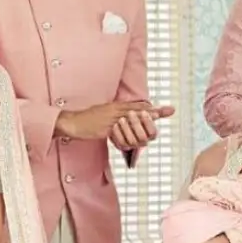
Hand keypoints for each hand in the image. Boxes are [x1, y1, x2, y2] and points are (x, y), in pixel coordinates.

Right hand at [58, 101, 172, 141]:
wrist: (74, 123)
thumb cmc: (88, 121)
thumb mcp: (104, 115)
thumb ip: (117, 116)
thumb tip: (127, 120)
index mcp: (116, 107)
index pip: (137, 106)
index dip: (151, 108)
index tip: (166, 109)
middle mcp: (116, 110)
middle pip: (138, 110)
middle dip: (154, 112)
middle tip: (168, 110)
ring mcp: (112, 118)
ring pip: (132, 118)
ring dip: (145, 121)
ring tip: (157, 118)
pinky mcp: (106, 127)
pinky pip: (121, 131)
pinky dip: (130, 134)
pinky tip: (138, 136)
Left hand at [109, 105, 174, 152]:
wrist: (111, 117)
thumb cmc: (130, 113)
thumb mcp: (142, 110)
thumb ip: (157, 111)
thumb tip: (173, 109)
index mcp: (149, 133)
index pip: (153, 133)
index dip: (148, 123)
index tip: (143, 112)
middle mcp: (142, 141)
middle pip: (143, 138)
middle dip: (136, 124)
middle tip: (130, 113)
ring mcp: (132, 145)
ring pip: (132, 142)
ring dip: (126, 129)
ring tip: (121, 119)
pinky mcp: (122, 146)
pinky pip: (121, 144)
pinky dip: (117, 134)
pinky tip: (115, 126)